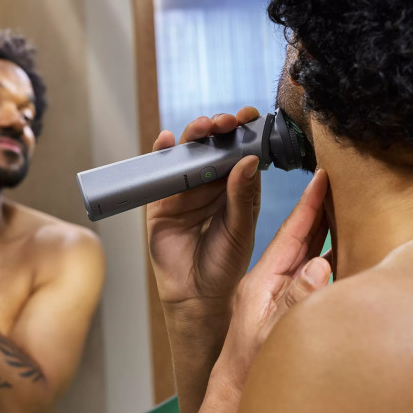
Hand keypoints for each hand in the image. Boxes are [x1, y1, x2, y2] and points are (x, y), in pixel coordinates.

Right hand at [146, 107, 262, 314]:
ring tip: (202, 127)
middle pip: (215, 147)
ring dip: (194, 135)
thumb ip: (242, 196)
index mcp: (238, 189)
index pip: (243, 152)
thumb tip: (249, 159)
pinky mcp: (161, 200)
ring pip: (189, 154)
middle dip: (220, 129)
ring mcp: (186, 190)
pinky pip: (160, 173)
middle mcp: (212, 185)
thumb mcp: (239, 230)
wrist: (195, 294)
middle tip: (226, 122)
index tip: (251, 117)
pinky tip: (165, 140)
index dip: (246, 132)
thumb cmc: (225, 265)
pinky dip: (161, 154)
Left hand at [205, 168, 332, 412]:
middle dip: (316, 207)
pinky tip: (337, 246)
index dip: (307, 206)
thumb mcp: (271, 332)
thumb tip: (319, 264)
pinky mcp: (283, 304)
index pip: (288, 235)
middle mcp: (268, 281)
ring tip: (340, 203)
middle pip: (296, 236)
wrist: (236, 390)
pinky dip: (324, 254)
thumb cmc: (249, 366)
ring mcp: (276, 292)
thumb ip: (295, 299)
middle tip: (335, 179)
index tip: (320, 177)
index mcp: (261, 280)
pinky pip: (307, 272)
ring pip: (303, 251)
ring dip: (321, 228)